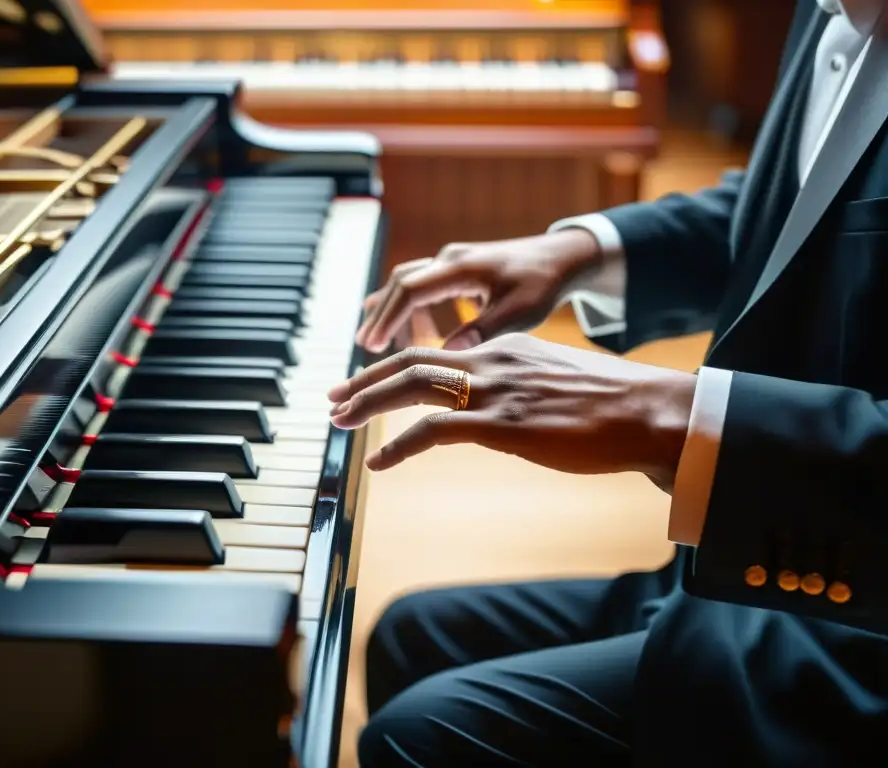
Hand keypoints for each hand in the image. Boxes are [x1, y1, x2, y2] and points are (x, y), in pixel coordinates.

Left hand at [328, 334, 695, 487]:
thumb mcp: (557, 381)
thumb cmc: (612, 405)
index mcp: (505, 347)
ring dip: (367, 403)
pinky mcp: (502, 423)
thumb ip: (519, 385)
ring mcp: (495, 390)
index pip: (435, 352)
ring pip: (411, 385)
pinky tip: (379, 461)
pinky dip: (399, 444)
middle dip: (364, 379)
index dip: (394, 368)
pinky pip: (432, 430)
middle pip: (410, 360)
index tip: (369, 383)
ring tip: (340, 420)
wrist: (650, 413)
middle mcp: (493, 360)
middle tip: (333, 397)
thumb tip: (497, 409)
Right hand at [355, 229, 601, 353]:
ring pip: (406, 281)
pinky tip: (399, 326)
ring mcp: (451, 261)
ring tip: (374, 341)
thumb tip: (448, 356)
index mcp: (462, 268)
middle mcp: (450, 259)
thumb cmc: (543, 283)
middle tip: (364, 347)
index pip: (411, 290)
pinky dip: (405, 303)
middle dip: (380, 315)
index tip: (371, 345)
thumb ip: (483, 331)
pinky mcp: (456, 268)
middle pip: (400, 284)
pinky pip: (419, 283)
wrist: (562, 256)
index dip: (388, 317)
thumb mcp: (519, 313)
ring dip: (389, 308)